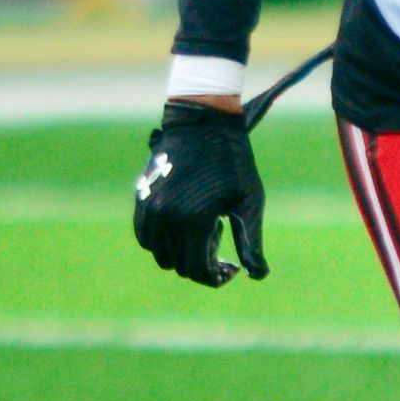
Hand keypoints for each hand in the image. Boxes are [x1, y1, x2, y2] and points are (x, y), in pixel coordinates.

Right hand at [133, 99, 265, 287]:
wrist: (203, 123)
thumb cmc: (232, 161)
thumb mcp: (249, 202)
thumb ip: (251, 243)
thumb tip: (258, 276)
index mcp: (194, 221)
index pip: (197, 270)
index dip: (216, 277)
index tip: (232, 268)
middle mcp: (166, 218)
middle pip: (178, 266)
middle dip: (200, 264)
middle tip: (219, 238)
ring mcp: (150, 208)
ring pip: (159, 253)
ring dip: (180, 253)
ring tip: (201, 228)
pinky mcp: (141, 198)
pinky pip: (145, 236)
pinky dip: (161, 241)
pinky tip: (182, 225)